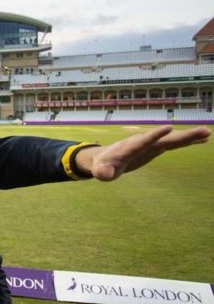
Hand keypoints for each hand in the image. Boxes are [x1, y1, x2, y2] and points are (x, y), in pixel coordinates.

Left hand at [77, 126, 210, 180]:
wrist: (104, 158)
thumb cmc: (102, 166)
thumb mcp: (100, 171)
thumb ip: (102, 172)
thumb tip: (102, 175)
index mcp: (129, 148)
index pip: (143, 141)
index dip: (155, 135)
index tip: (169, 128)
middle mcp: (142, 142)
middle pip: (164, 138)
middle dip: (182, 135)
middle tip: (202, 130)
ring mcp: (150, 144)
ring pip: (172, 140)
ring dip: (189, 137)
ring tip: (208, 133)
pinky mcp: (155, 148)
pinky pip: (174, 144)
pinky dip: (187, 142)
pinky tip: (202, 141)